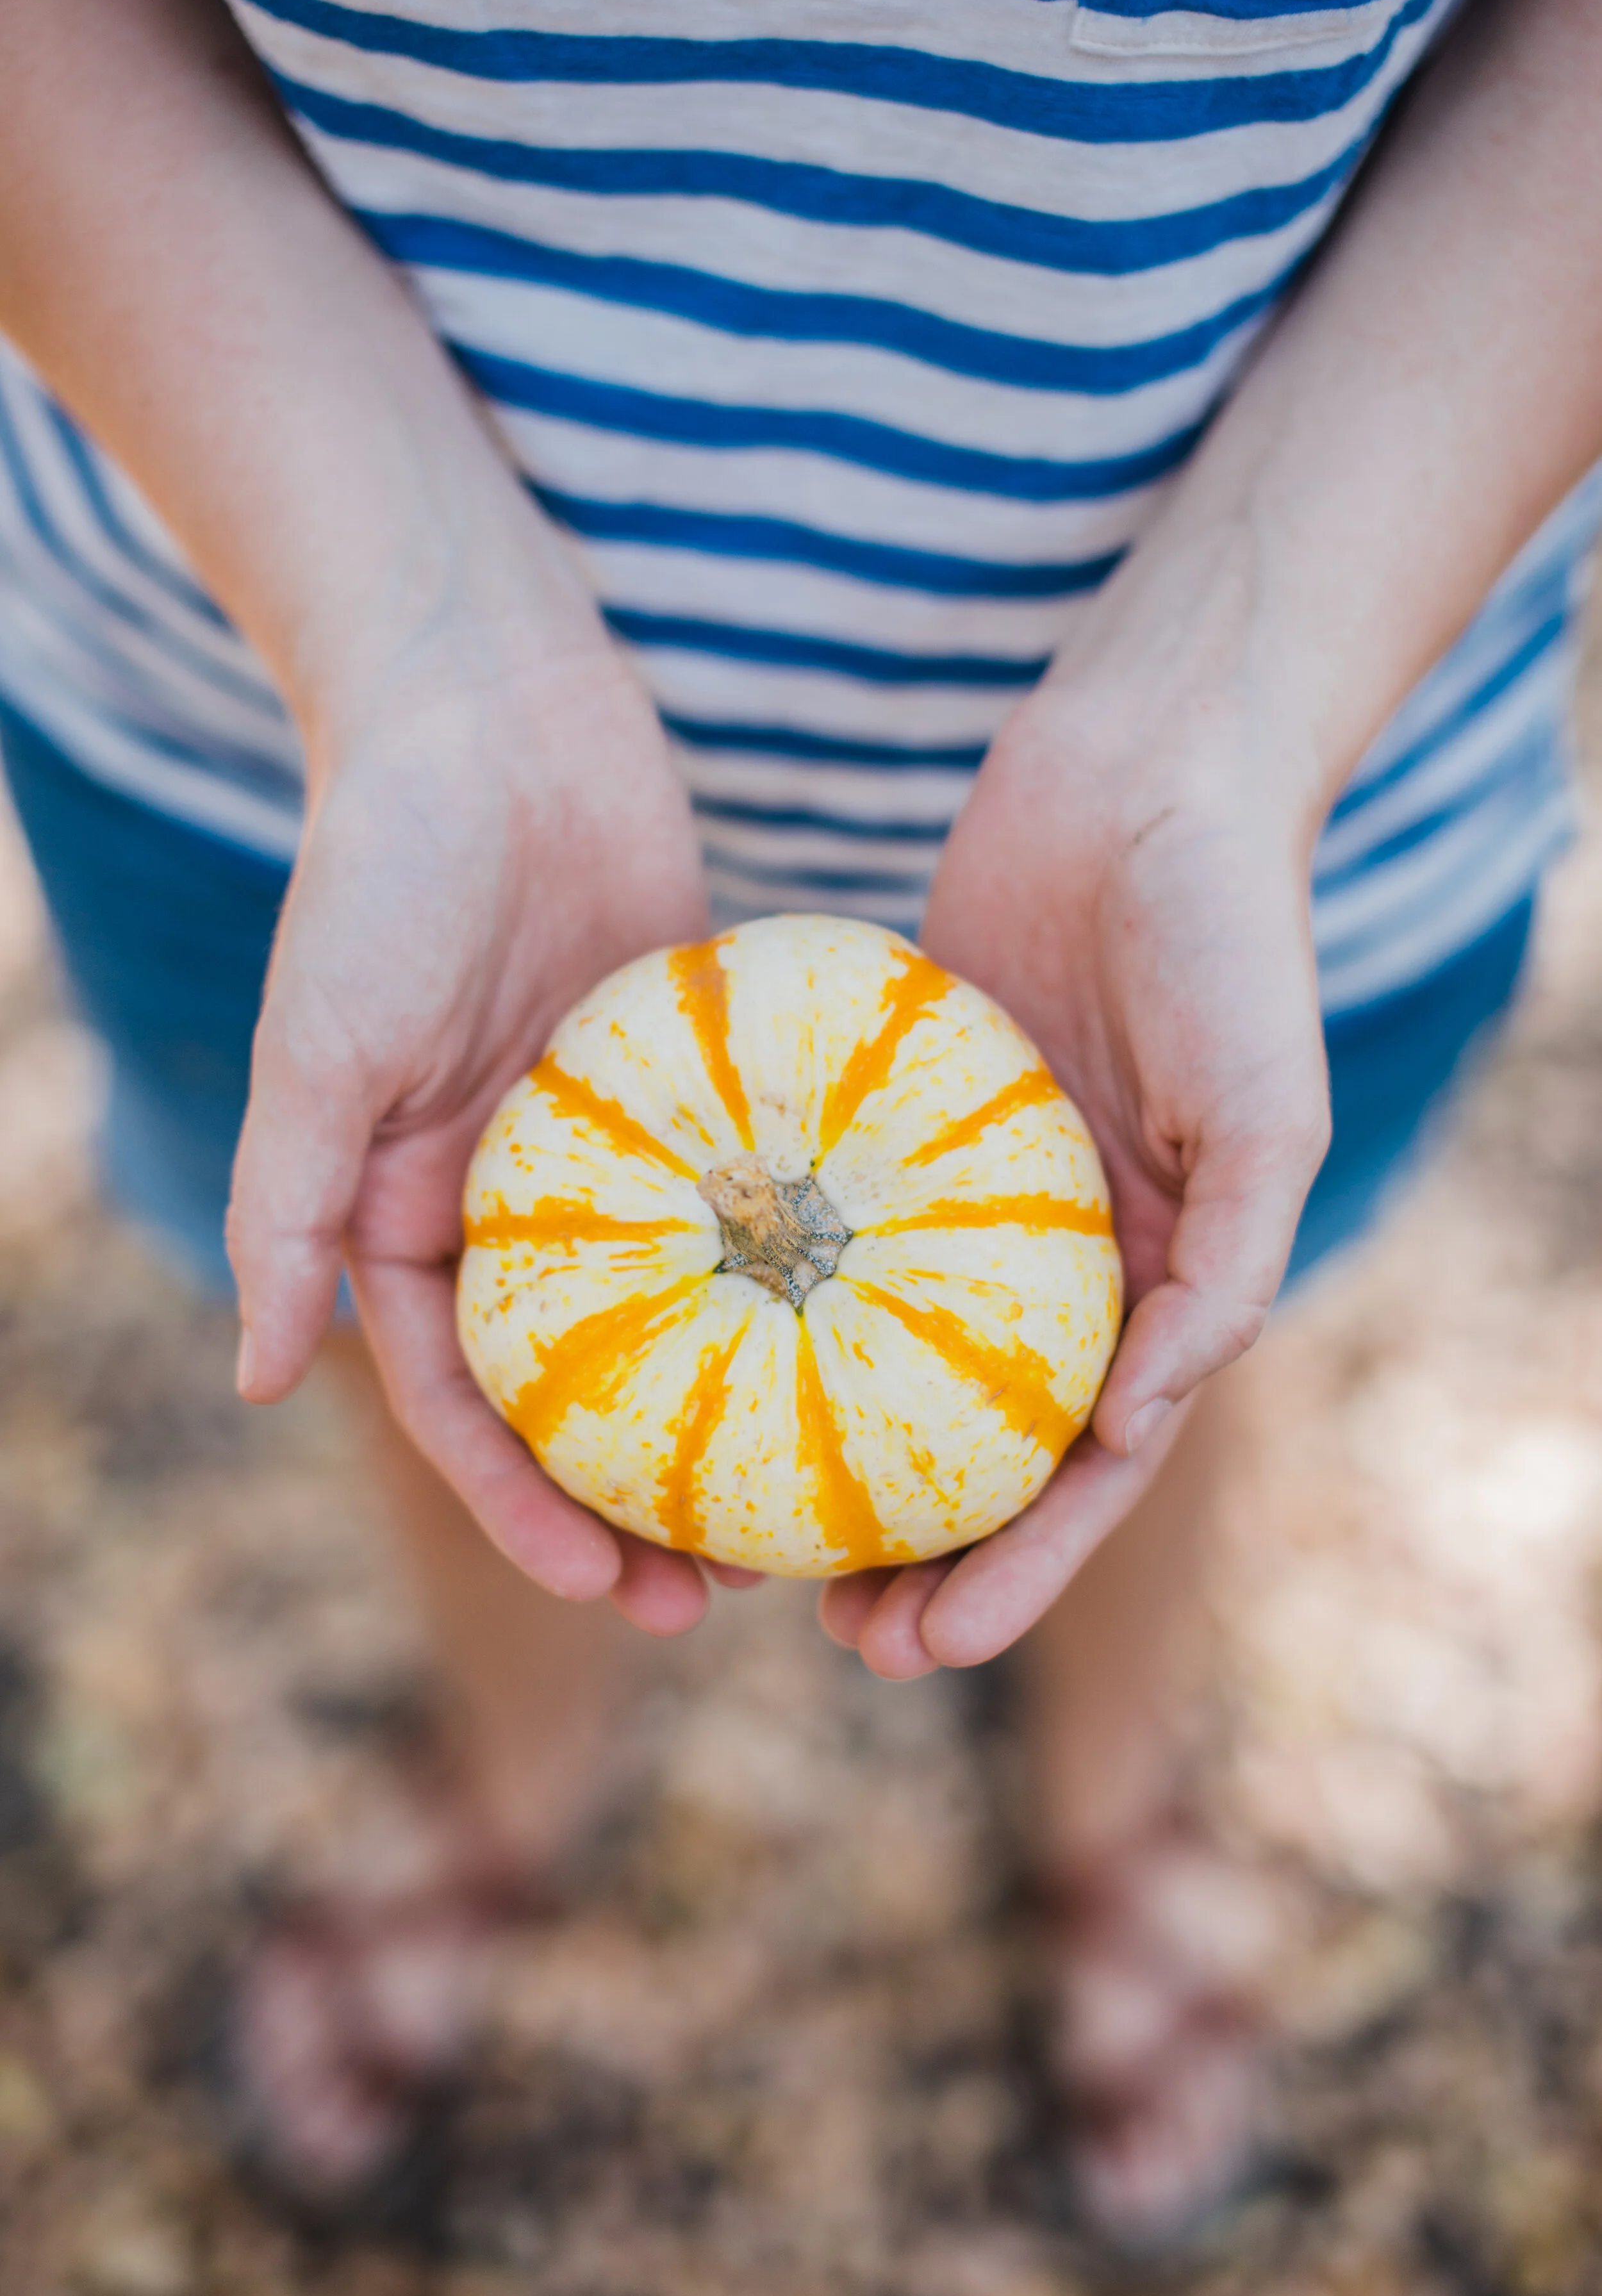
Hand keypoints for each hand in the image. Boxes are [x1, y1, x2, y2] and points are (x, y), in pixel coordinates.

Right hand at [226, 600, 728, 1637]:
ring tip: (824, 1503)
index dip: (526, 1509)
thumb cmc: (388, 868)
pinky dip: (799, 1268)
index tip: (611, 1588)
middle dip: (642, 1501)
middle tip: (735, 1592)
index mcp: (410, 1216)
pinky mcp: (695, 1076)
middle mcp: (513, 1201)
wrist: (487, 703)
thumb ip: (285, 1207)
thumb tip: (251, 1378)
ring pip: (683, 1314)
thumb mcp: (321, 1043)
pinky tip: (876, 1331)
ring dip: (738, 1408)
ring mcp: (612, 1146)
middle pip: (584, 1390)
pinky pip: (753, 1195)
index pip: (470, 1406)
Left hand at [820, 633, 1331, 1677]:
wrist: (1150, 770)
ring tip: (748, 1546)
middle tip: (831, 1633)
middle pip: (976, 1445)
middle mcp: (1060, 1259)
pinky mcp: (890, 1116)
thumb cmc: (1227, 934)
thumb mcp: (1261, 1108)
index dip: (1018, 1571)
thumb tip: (1138, 1427)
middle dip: (918, 1556)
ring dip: (831, 1458)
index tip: (932, 1648)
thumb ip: (1229, 1267)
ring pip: (886, 1359)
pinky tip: (698, 1353)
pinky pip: (822, 1225)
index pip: (1083, 1472)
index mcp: (1157, 1284)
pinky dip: (774, 1298)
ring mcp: (966, 1195)